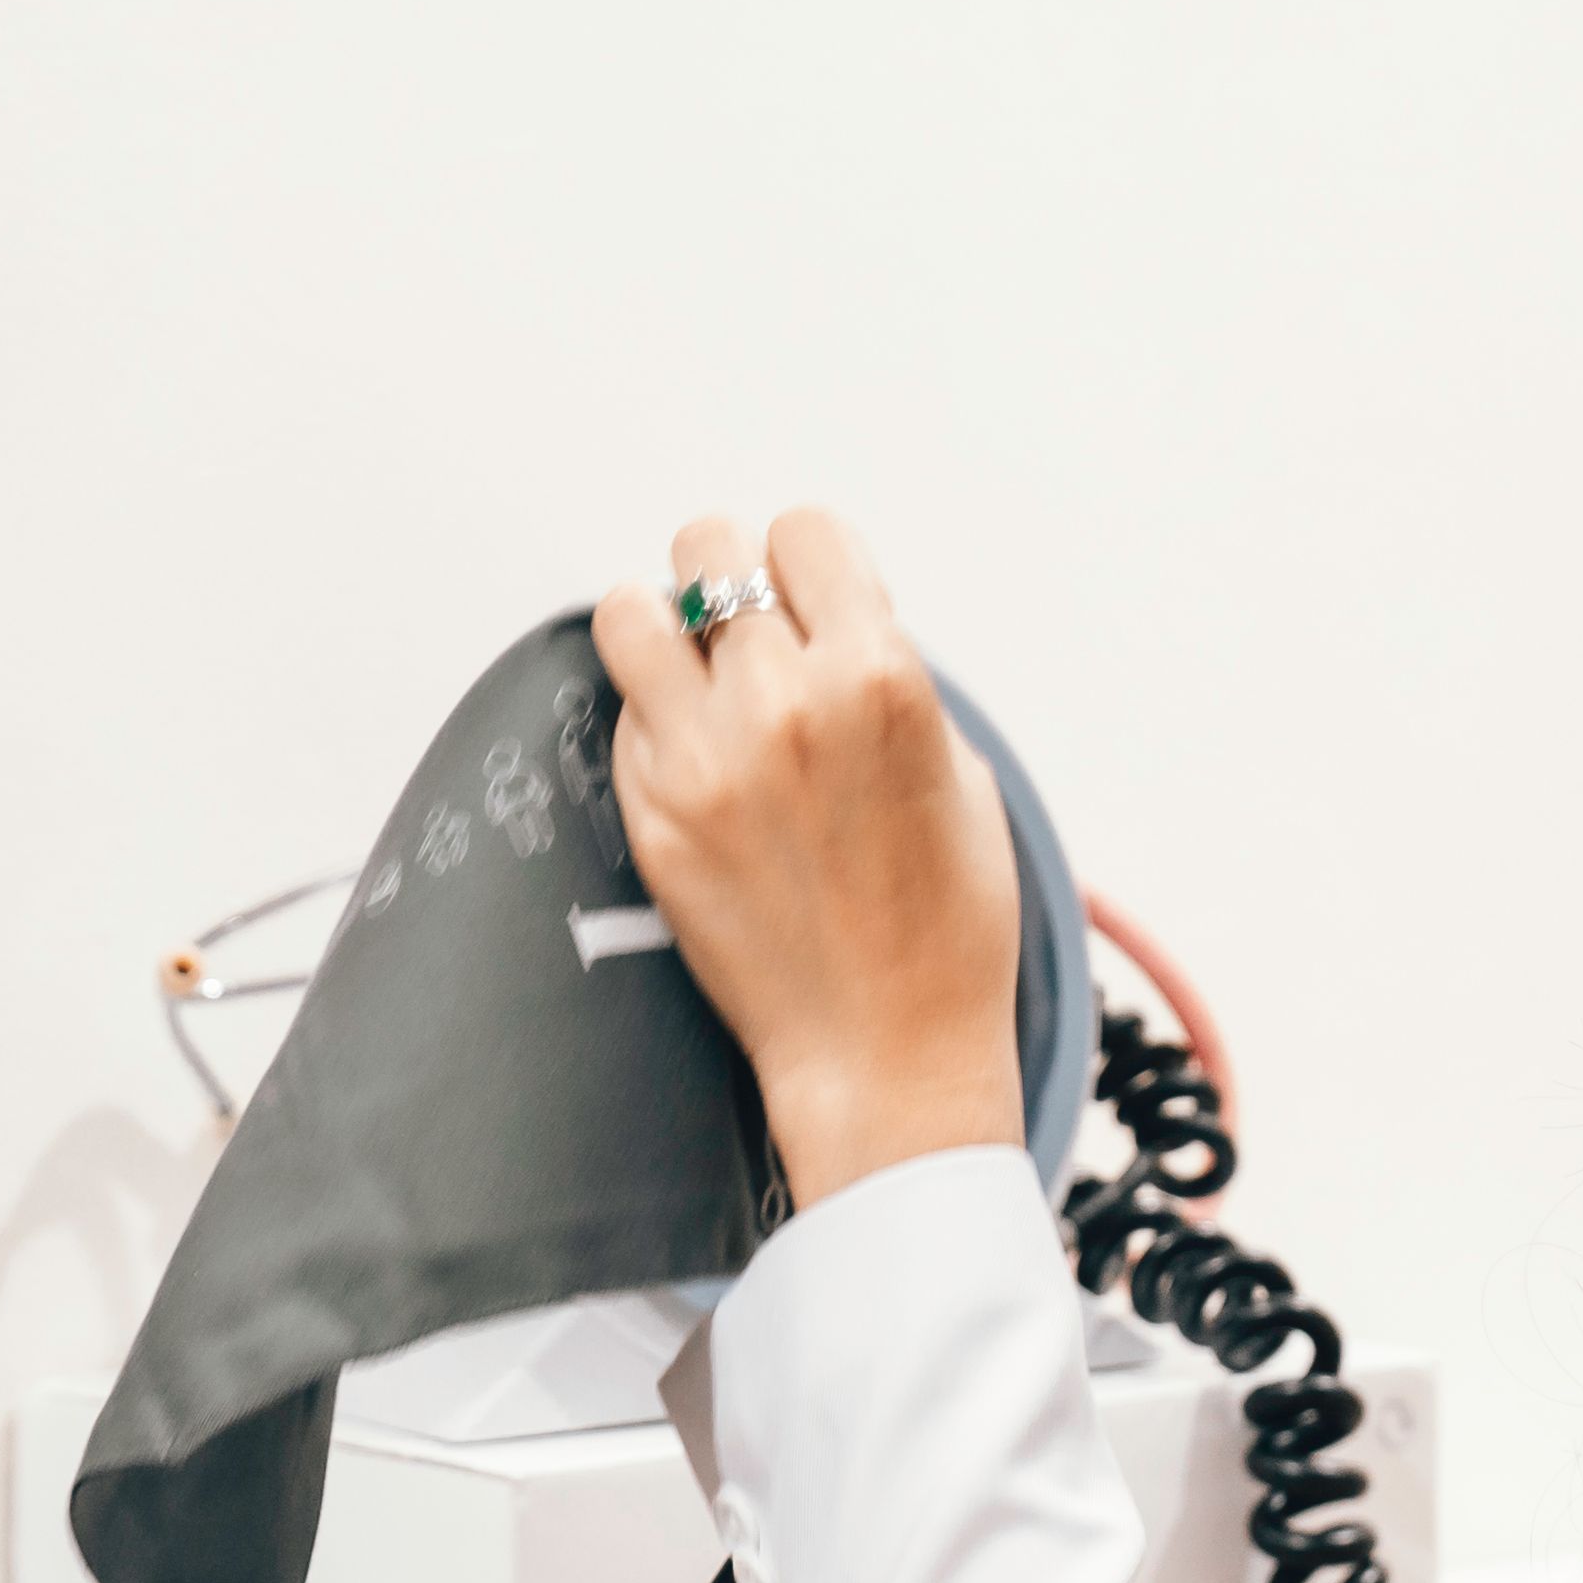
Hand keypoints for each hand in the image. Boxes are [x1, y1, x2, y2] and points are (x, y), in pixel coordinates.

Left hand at [592, 506, 1027, 1209]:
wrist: (887, 1049)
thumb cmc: (943, 920)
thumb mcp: (954, 767)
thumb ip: (882, 671)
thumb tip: (822, 616)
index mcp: (877, 678)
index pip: (802, 533)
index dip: (809, 564)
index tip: (814, 601)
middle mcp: (781, 704)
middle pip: (709, 552)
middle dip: (731, 579)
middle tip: (749, 630)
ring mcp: (702, 761)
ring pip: (630, 615)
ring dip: (665, 629)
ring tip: (697, 673)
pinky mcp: (651, 816)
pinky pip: (627, 715)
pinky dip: (657, 720)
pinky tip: (702, 762)